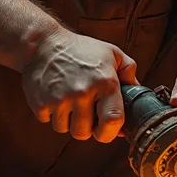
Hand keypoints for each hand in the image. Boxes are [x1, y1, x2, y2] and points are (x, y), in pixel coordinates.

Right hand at [21, 29, 137, 142]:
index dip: (110, 132)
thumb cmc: (79, 49)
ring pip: (65, 129)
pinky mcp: (40, 103)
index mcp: (104, 82)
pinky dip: (50, 114)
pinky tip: (54, 97)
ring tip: (68, 101)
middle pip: (84, 133)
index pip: (112, 121)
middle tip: (83, 112)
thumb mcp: (111, 53)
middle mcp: (83, 92)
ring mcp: (60, 99)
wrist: (43, 43)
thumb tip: (136, 93)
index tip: (105, 129)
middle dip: (85, 127)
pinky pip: (48, 122)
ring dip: (67, 120)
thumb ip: (129, 72)